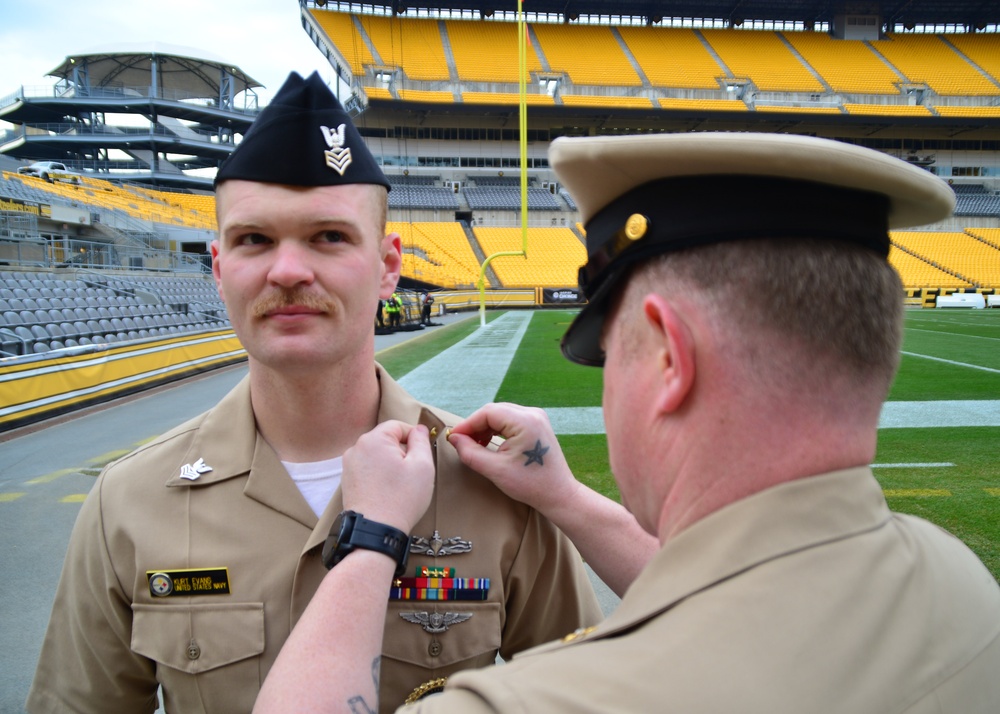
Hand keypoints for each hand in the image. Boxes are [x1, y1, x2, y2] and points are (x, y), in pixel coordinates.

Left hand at [343, 421, 434, 533]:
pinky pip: (367, 469)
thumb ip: (421, 441)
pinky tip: (387, 491)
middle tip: (413, 473)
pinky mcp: (347, 481)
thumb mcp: (422, 466)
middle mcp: (356, 448)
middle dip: (401, 451)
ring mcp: (348, 465)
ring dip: (390, 464)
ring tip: (399, 485)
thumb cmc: (401, 499)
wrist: (375, 531)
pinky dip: (379, 475)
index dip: (414, 436)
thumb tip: (419, 429)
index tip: (423, 454)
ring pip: (376, 455)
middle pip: (385, 440)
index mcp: (374, 439)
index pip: (398, 426)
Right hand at [448, 403, 578, 515]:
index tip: (452, 437)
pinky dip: (496, 428)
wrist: (558, 494)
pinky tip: (488, 442)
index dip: (467, 424)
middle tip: (461, 442)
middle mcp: (533, 414)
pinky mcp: (537, 424)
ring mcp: (537, 417)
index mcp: (525, 421)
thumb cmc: (530, 484)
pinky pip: (510, 419)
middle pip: (494, 411)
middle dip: (475, 425)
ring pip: (501, 414)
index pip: (487, 413)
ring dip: (485, 426)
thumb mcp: (495, 470)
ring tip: (474, 444)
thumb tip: (454, 438)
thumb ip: (470, 452)